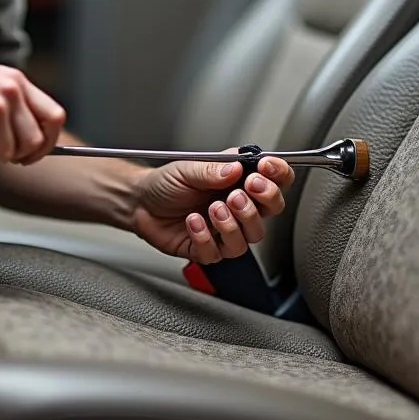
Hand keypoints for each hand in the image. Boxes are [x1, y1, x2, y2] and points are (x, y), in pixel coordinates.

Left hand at [131, 151, 294, 263]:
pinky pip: (219, 251)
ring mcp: (225, 229)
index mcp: (238, 180)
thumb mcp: (187, 168)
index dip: (278, 174)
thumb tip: (236, 168)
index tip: (266, 168)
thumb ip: (212, 169)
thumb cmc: (166, 183)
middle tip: (239, 193)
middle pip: (272, 209)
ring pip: (251, 236)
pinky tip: (193, 221)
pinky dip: (206, 237)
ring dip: (233, 223)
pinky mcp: (209, 249)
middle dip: (262, 201)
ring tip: (213, 208)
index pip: (275, 179)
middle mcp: (237, 205)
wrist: (140, 203)